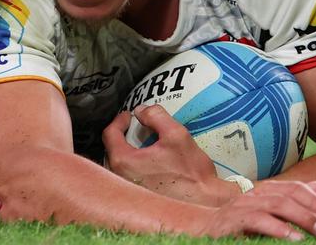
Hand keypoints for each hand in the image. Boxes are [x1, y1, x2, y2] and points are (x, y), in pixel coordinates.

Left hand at [102, 106, 227, 204]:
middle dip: (123, 136)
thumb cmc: (191, 174)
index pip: (110, 134)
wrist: (205, 205)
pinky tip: (151, 163)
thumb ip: (156, 116)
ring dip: (129, 151)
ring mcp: (128, 190)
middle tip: (136, 128)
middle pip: (113, 149)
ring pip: (120, 164)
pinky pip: (128, 176)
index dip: (120, 120)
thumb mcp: (176, 135)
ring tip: (144, 144)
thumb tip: (141, 111)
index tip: (130, 116)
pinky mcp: (138, 199)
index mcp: (124, 162)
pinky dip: (135, 165)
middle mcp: (121, 178)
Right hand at [197, 179, 315, 239]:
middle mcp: (255, 194)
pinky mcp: (234, 221)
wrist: (205, 227)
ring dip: (300, 218)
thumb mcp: (275, 210)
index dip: (313, 197)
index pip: (293, 187)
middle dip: (310, 207)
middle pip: (287, 194)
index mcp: (265, 190)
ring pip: (276, 205)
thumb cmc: (244, 221)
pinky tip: (294, 238)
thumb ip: (304, 199)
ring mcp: (243, 206)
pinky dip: (278, 229)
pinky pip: (258, 221)